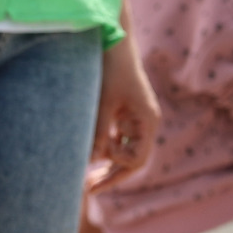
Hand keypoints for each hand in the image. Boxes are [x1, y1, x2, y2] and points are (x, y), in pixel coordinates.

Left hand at [86, 36, 160, 192]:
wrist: (113, 42)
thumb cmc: (110, 71)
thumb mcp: (102, 103)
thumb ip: (98, 132)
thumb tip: (90, 161)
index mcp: (147, 122)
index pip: (137, 160)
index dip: (116, 171)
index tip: (93, 172)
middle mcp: (144, 123)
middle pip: (132, 159)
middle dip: (111, 174)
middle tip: (88, 189)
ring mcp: (135, 118)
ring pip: (124, 149)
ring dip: (106, 162)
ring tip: (85, 176)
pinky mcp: (124, 112)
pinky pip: (117, 137)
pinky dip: (104, 146)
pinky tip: (89, 151)